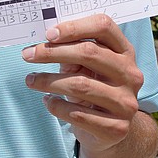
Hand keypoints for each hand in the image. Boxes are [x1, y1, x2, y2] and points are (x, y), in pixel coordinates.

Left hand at [22, 13, 144, 154]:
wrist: (111, 131)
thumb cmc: (93, 88)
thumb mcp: (86, 67)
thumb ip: (72, 52)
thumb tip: (42, 44)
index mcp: (125, 51)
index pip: (104, 26)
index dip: (75, 27)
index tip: (48, 34)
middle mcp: (130, 74)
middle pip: (89, 53)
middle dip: (52, 52)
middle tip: (27, 55)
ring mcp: (126, 102)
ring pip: (80, 85)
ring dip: (48, 81)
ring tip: (31, 80)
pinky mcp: (117, 128)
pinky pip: (78, 114)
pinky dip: (56, 106)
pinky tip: (48, 101)